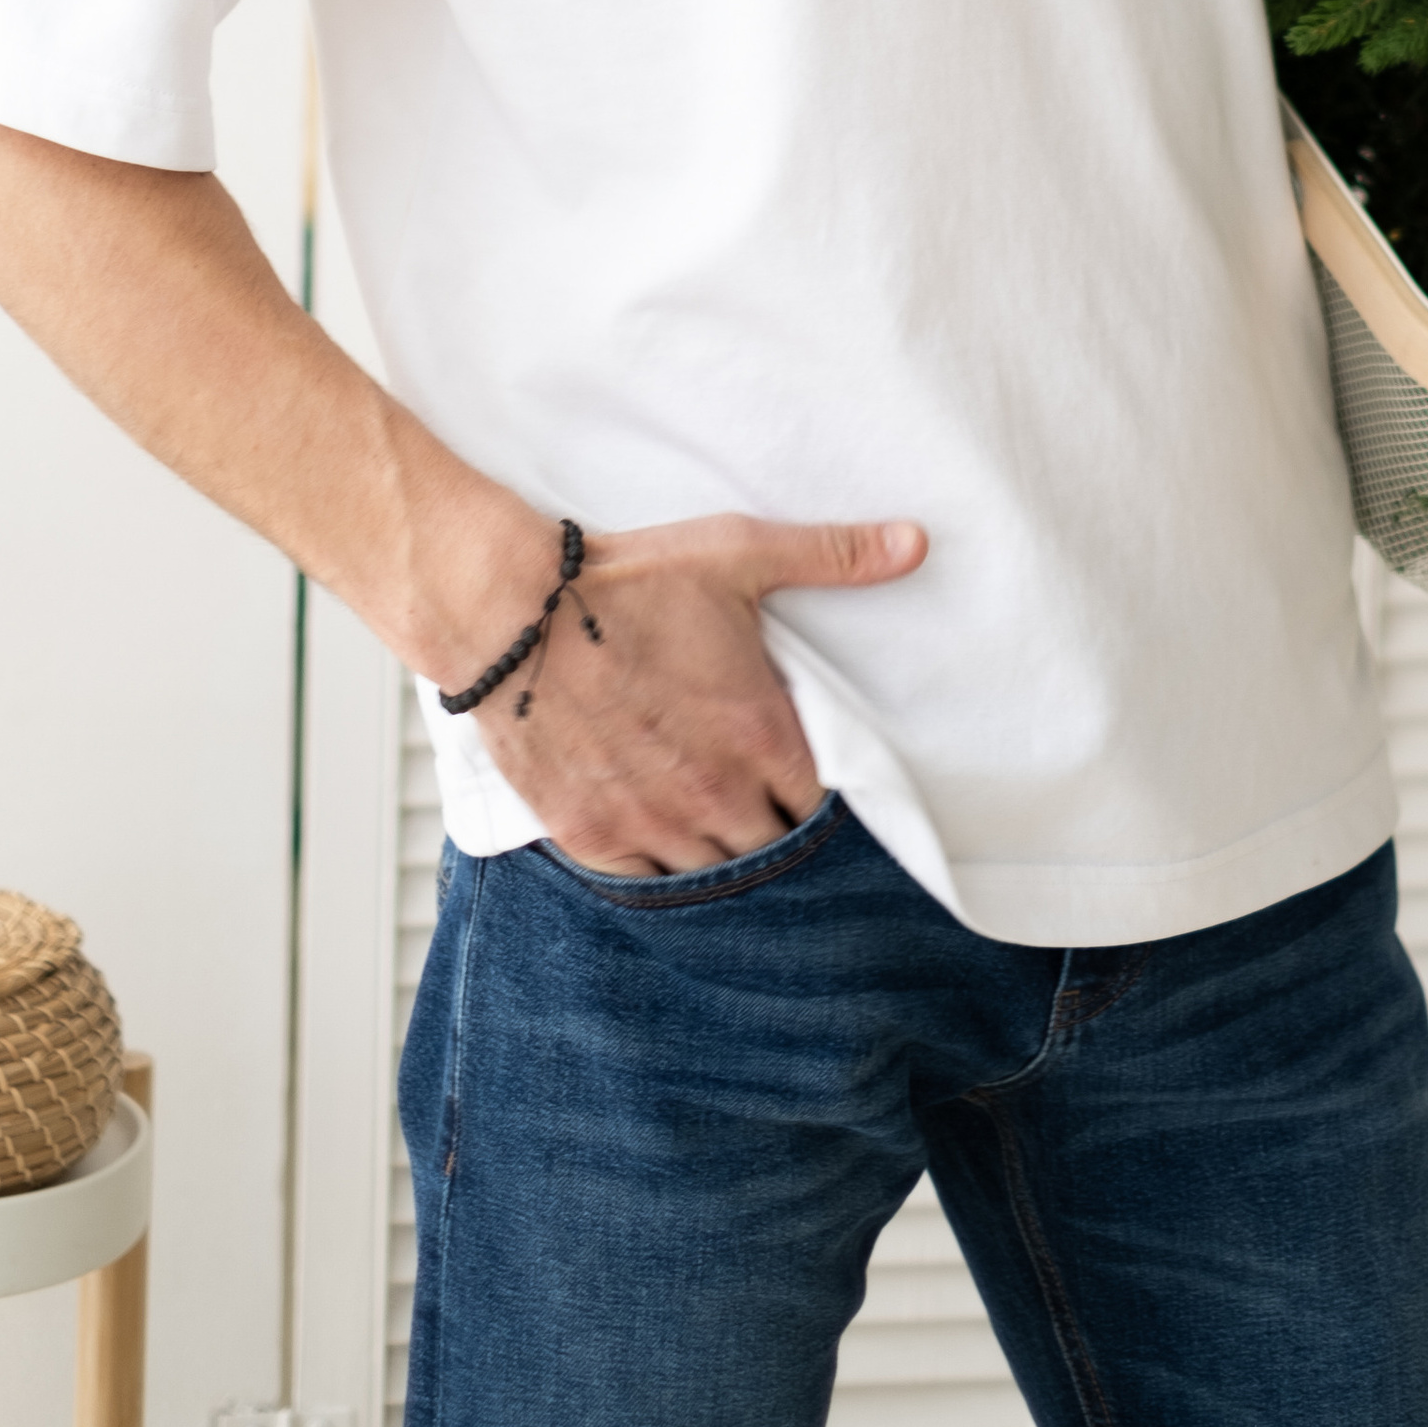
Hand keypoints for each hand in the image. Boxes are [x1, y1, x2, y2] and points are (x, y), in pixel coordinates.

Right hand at [465, 509, 926, 873]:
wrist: (511, 611)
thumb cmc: (628, 580)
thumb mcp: (739, 555)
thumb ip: (833, 555)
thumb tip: (915, 541)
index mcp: (759, 736)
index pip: (820, 809)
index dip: (817, 800)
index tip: (803, 782)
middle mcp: (713, 794)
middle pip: (770, 853)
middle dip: (771, 832)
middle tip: (758, 804)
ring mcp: (650, 822)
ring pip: (711, 879)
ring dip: (718, 856)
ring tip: (712, 825)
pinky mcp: (591, 834)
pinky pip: (645, 885)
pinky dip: (657, 869)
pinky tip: (659, 840)